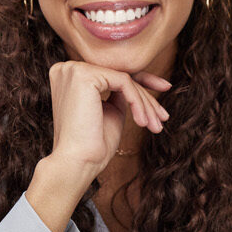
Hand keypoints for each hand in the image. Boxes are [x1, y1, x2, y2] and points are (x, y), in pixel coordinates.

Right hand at [46, 60, 170, 177]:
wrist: (77, 162)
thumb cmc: (92, 144)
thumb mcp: (109, 111)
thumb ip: (118, 93)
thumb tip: (137, 81)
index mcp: (68, 76)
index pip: (111, 74)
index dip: (140, 83)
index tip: (163, 90)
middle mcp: (67, 68)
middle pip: (119, 75)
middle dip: (146, 95)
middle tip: (163, 116)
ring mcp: (74, 69)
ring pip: (124, 79)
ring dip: (145, 103)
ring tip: (155, 126)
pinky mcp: (84, 75)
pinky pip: (124, 82)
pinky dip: (137, 102)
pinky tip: (143, 122)